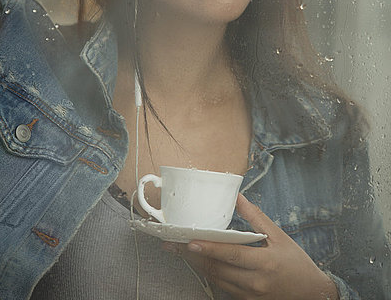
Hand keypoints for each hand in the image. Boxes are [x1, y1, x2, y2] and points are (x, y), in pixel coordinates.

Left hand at [162, 194, 338, 299]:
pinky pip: (223, 288)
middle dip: (193, 257)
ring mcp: (251, 295)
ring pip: (217, 280)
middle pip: (218, 269)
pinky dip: (210, 275)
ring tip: (181, 252)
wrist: (312, 294)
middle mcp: (255, 282)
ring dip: (197, 266)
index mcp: (265, 262)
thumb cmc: (296, 263)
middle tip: (174, 245)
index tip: (191, 242)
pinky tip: (199, 265)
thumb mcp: (279, 236)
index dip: (210, 249)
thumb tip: (238, 197)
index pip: (232, 255)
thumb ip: (256, 217)